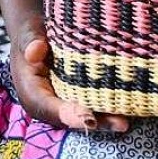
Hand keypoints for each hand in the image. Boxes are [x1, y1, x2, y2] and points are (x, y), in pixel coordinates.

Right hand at [10, 18, 130, 133]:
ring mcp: (63, 102)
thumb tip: (35, 51)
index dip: (69, 114)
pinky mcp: (76, 97)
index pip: (50, 108)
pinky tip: (128, 106)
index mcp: (32, 94)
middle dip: (96, 121)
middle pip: (72, 117)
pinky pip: (91, 104)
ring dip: (105, 118)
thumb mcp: (29, 34)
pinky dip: (107, 107)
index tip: (88, 118)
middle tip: (121, 123)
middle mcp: (48, 105)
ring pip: (85, 114)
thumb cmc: (33, 35)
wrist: (37, 36)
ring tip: (127, 121)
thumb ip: (30, 42)